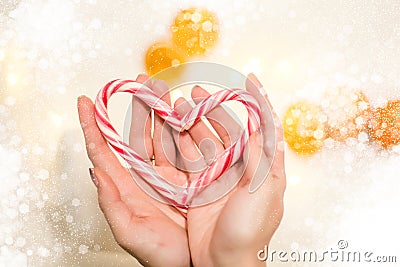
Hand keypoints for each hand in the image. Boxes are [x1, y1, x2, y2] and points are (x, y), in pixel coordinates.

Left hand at [77, 74, 190, 266]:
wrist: (193, 264)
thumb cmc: (159, 255)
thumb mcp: (129, 232)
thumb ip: (110, 203)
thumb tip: (96, 171)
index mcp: (125, 186)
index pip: (103, 149)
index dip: (92, 125)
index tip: (84, 102)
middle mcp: (145, 176)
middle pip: (135, 134)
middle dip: (135, 106)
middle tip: (139, 82)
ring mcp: (168, 174)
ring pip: (161, 135)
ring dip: (159, 112)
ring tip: (162, 91)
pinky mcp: (189, 177)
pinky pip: (183, 147)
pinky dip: (183, 129)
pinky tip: (184, 115)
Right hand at [174, 74, 285, 265]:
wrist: (224, 263)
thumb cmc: (250, 231)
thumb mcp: (263, 191)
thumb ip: (262, 158)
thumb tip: (265, 125)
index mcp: (260, 167)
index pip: (262, 126)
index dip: (258, 101)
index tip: (251, 78)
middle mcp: (239, 168)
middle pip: (226, 128)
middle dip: (212, 107)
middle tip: (195, 91)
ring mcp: (217, 176)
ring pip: (203, 140)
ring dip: (192, 122)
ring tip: (178, 104)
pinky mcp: (198, 187)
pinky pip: (188, 158)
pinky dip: (180, 142)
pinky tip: (171, 129)